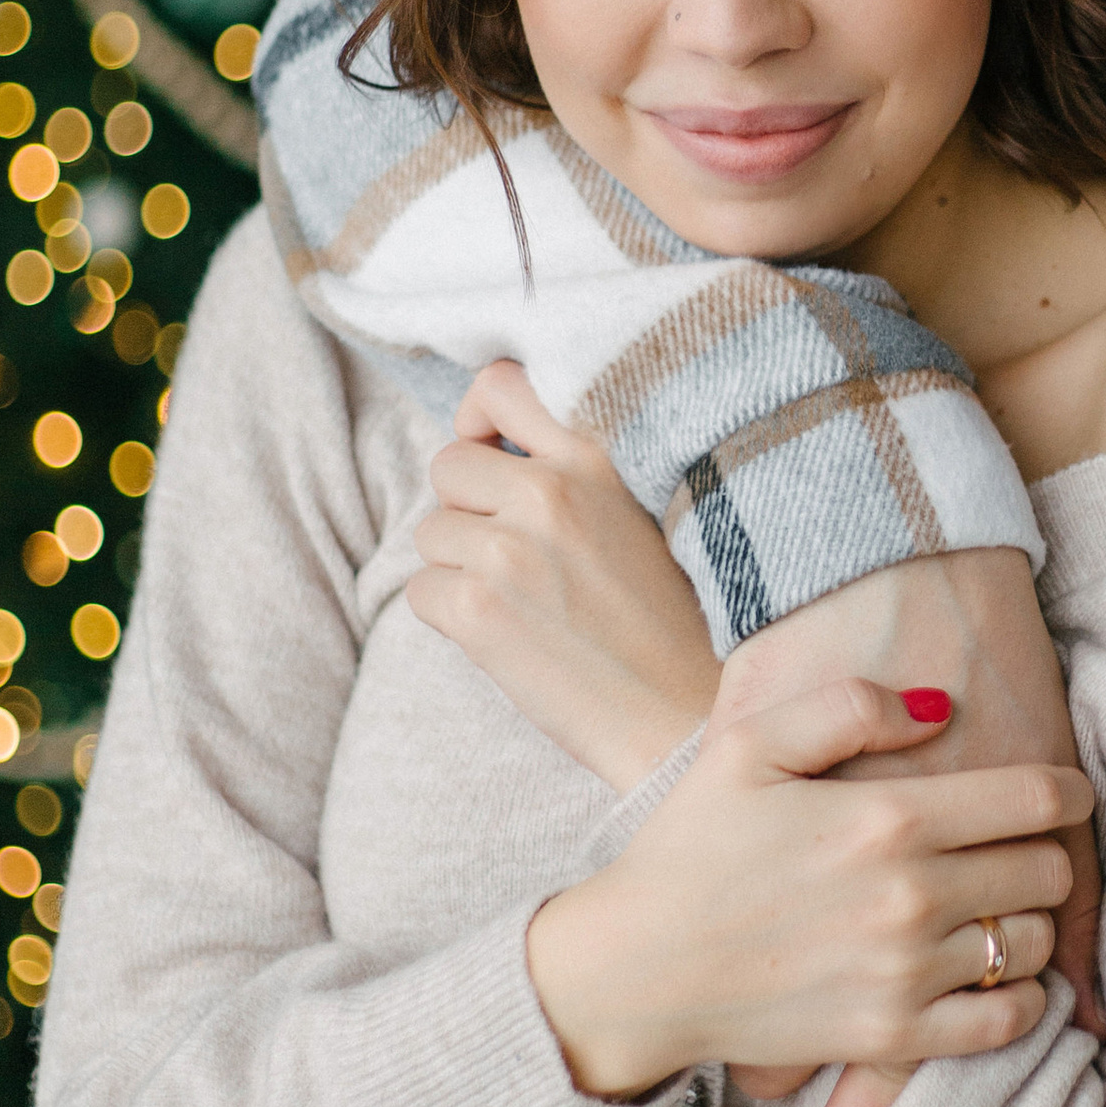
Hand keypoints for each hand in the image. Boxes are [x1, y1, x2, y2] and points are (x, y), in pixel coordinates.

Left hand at [406, 361, 720, 792]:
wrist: (685, 719)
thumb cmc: (676, 624)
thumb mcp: (647, 512)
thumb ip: (582, 472)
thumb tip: (496, 453)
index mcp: (598, 456)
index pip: (498, 387)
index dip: (479, 421)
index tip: (492, 456)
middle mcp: (551, 492)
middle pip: (448, 465)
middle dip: (467, 509)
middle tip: (513, 556)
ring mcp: (509, 550)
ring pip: (429, 533)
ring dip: (458, 568)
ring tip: (521, 604)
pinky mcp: (478, 610)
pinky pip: (420, 591)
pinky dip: (449, 617)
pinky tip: (507, 638)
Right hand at [716, 550, 1105, 1106]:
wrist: (636, 971)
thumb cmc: (689, 848)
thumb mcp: (749, 745)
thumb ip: (848, 705)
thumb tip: (940, 706)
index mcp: (886, 817)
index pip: (1031, 799)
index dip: (1067, 791)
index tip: (1066, 793)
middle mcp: (910, 896)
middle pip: (1044, 871)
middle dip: (1045, 853)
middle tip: (1021, 850)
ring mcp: (905, 974)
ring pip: (1030, 944)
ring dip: (1027, 923)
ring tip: (997, 910)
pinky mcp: (892, 1037)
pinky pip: (1006, 1021)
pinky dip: (1019, 998)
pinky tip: (993, 976)